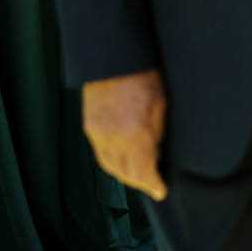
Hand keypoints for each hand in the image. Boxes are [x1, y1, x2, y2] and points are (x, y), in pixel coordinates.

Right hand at [82, 69, 167, 200]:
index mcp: (134, 134)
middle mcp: (112, 138)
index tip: (161, 191)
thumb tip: (156, 152)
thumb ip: (157, 133)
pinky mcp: (89, 127)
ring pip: (109, 166)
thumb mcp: (162, 106)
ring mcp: (97, 133)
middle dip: (139, 182)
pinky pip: (101, 153)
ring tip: (139, 177)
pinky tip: (123, 161)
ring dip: (124, 175)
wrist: (113, 59)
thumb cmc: (144, 77)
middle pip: (124, 173)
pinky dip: (112, 162)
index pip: (143, 171)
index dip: (152, 185)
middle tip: (153, 186)